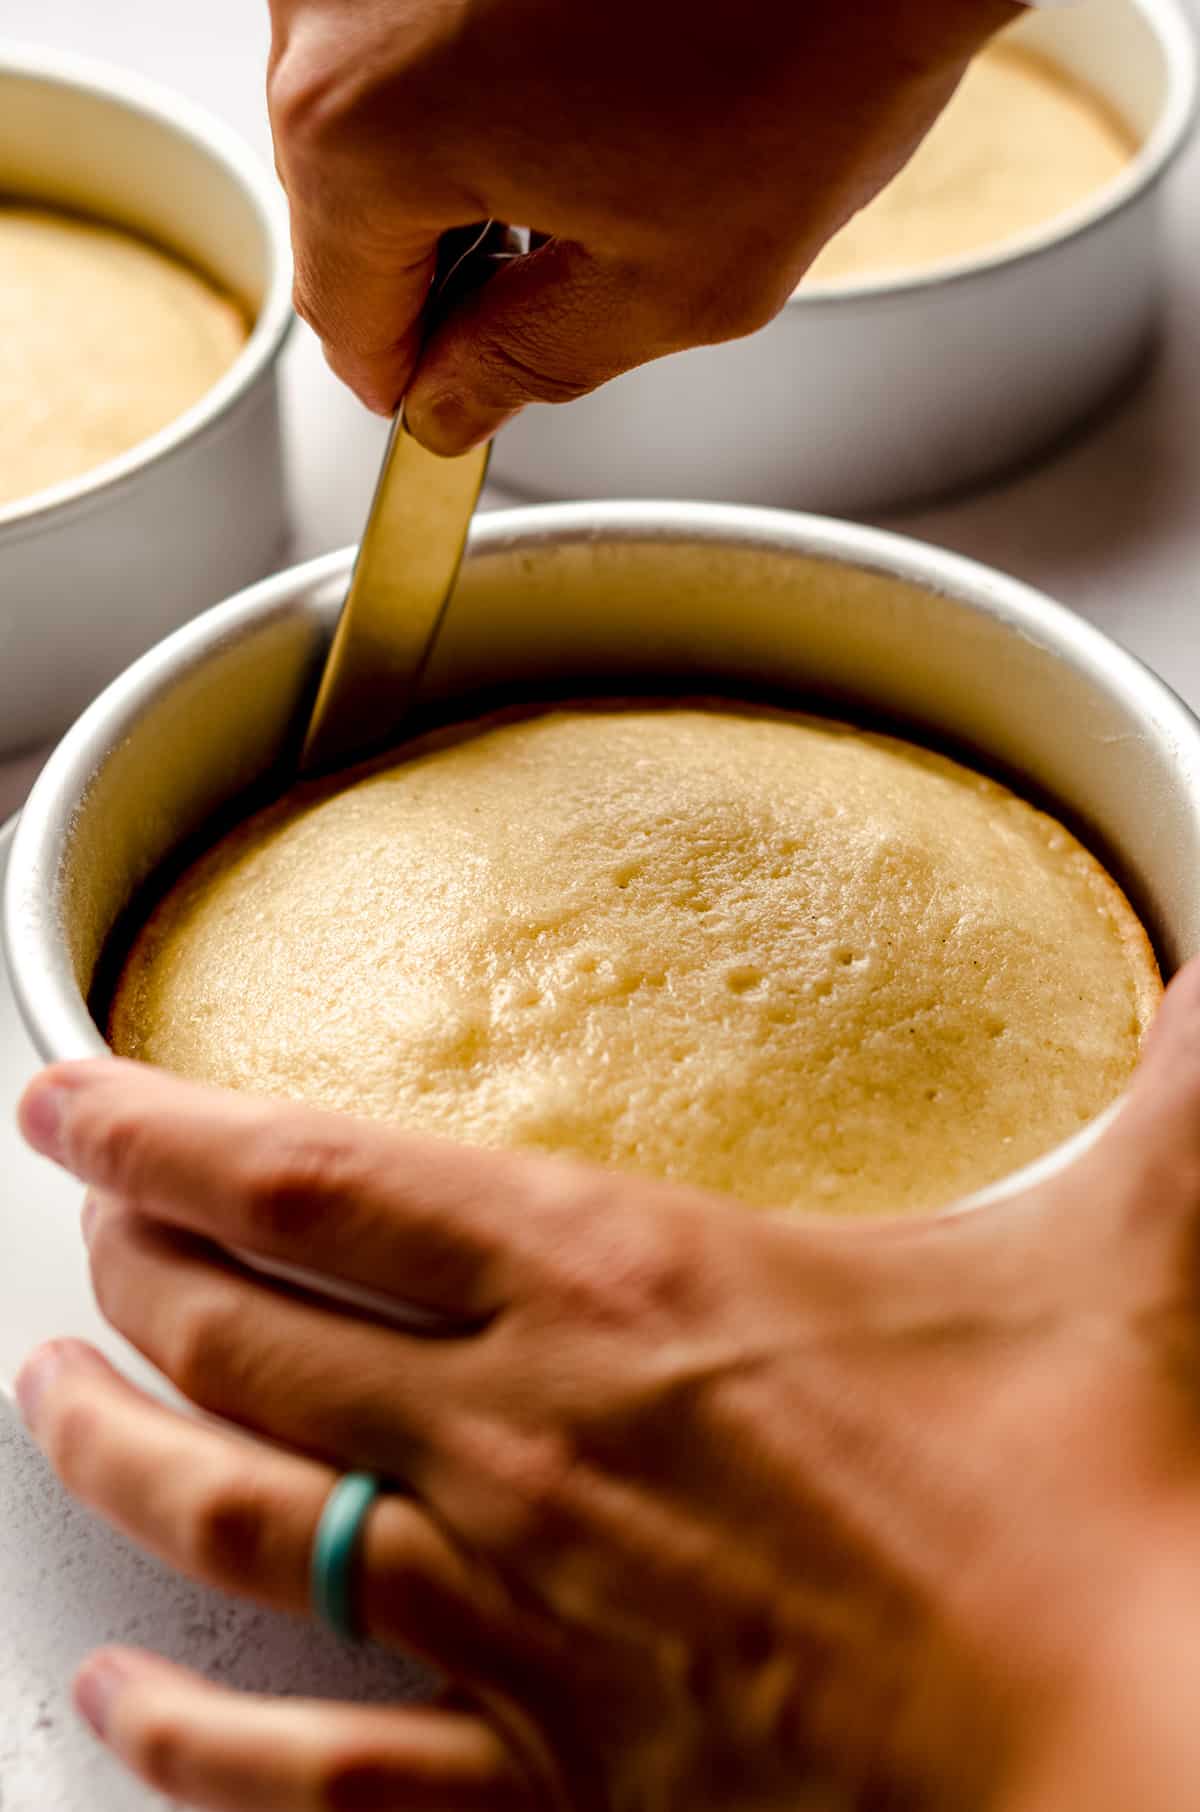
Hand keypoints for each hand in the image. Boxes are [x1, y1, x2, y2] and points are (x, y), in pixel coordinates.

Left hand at [19, 962, 1199, 1811]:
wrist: (1119, 1774)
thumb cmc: (1090, 1513)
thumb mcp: (1135, 1249)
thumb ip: (1173, 1084)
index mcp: (624, 1291)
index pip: (314, 1180)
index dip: (157, 1129)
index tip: (63, 1091)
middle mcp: (521, 1446)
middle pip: (238, 1338)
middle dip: (128, 1268)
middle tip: (82, 1227)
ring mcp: (510, 1628)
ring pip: (229, 1527)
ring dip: (114, 1454)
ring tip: (45, 1400)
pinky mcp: (543, 1795)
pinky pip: (303, 1783)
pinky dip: (184, 1742)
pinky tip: (113, 1704)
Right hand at [266, 0, 1017, 451]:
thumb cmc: (806, 46)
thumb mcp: (671, 283)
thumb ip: (528, 366)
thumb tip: (448, 409)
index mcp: (362, 126)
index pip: (343, 318)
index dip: (415, 375)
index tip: (467, 389)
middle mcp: (326, 4)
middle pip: (346, 201)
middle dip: (448, 259)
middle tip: (577, 263)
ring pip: (377, 104)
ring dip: (466, 155)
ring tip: (609, 143)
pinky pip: (415, 18)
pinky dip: (485, 61)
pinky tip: (594, 64)